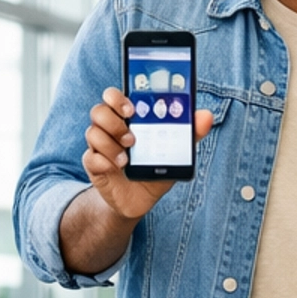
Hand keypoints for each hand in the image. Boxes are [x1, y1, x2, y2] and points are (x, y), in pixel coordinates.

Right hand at [83, 87, 213, 222]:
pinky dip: (104, 161)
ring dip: (111, 145)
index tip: (131, 107)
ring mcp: (100, 146)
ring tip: (127, 159)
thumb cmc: (155, 170)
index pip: (113, 96)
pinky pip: (91, 157)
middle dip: (114, 122)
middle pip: (98, 111)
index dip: (116, 97)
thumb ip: (189, 134)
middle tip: (132, 138)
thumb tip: (206, 116)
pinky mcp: (94, 165)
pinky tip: (117, 168)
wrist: (140, 201)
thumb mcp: (174, 153)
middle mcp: (110, 129)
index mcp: (128, 119)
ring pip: (92, 133)